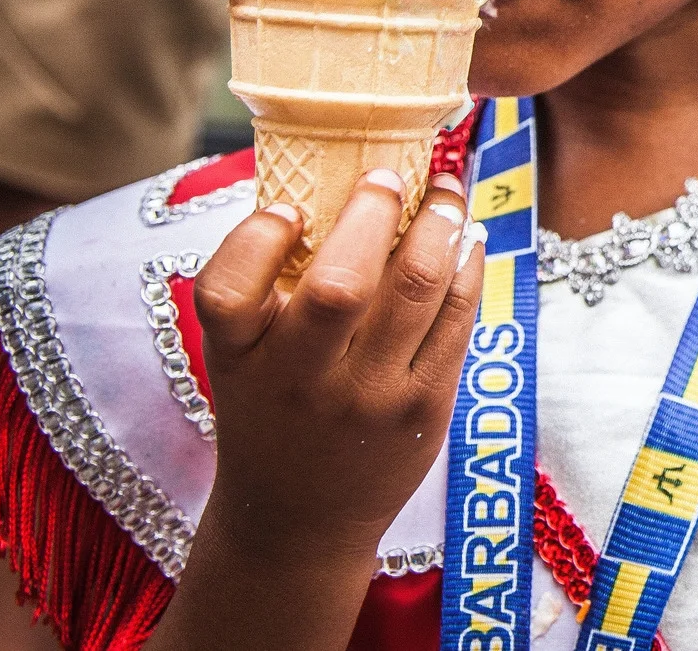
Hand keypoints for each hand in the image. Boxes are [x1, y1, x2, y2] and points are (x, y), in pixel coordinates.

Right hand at [192, 170, 481, 555]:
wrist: (299, 523)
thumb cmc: (269, 414)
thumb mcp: (239, 361)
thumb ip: (263, 288)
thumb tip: (322, 179)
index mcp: (238, 362)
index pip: (228, 288)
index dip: (257, 237)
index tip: (289, 207)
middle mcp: (301, 382)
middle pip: (341, 285)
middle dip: (374, 212)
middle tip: (390, 174)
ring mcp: (369, 398)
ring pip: (418, 289)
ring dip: (441, 223)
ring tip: (447, 192)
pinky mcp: (425, 408)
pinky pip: (459, 318)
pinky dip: (468, 266)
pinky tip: (467, 240)